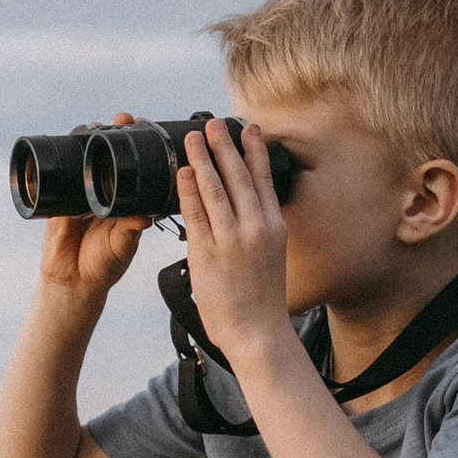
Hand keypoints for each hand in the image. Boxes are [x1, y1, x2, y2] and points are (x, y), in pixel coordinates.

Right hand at [35, 115, 147, 307]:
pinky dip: (61, 163)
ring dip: (88, 141)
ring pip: (84, 161)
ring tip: (96, 126)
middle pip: (108, 156)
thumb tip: (145, 216)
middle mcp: (103, 193)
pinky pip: (59, 178)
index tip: (144, 131)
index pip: (133, 168)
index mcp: (124, 201)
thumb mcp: (123, 245)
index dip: (139, 148)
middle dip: (113, 135)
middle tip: (121, 120)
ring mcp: (80, 194)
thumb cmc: (103, 265)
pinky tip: (66, 146)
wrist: (74, 282)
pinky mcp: (59, 201)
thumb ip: (131, 229)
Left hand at [176, 118, 293, 365]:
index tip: (247, 127)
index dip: (254, 150)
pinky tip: (183, 173)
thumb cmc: (261, 301)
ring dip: (203, 160)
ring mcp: (232, 239)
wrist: (258, 334)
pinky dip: (189, 191)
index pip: (263, 179)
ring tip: (193, 138)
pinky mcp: (208, 254)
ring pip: (216, 189)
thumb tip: (241, 210)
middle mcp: (256, 228)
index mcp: (274, 226)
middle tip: (213, 123)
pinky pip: (196, 215)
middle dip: (225, 146)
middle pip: (238, 176)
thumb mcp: (270, 257)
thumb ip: (257, 231)